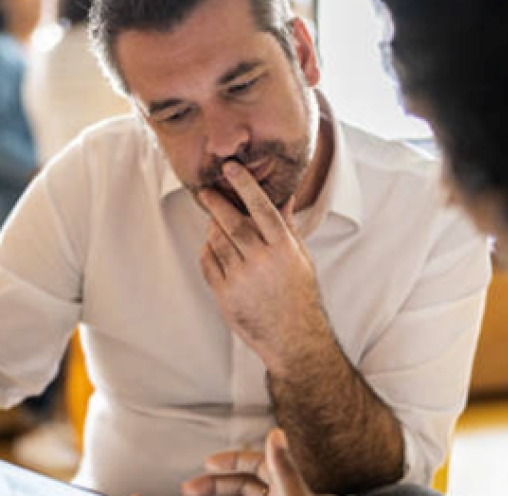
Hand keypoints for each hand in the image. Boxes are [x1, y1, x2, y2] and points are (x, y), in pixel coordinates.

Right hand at [182, 429, 321, 495]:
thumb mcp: (291, 492)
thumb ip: (282, 465)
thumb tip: (276, 431)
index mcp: (284, 483)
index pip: (254, 464)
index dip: (230, 460)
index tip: (207, 463)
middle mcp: (277, 495)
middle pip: (241, 484)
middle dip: (214, 485)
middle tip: (187, 489)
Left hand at [198, 162, 334, 371]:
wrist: (293, 338)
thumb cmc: (300, 295)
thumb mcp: (301, 259)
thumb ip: (288, 227)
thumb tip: (284, 197)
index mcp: (283, 248)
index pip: (261, 207)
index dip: (244, 185)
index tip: (231, 168)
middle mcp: (261, 260)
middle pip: (231, 222)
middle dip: (216, 203)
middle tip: (206, 191)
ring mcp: (241, 278)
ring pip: (216, 241)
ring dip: (212, 228)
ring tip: (214, 223)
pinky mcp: (225, 294)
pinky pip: (207, 263)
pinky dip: (207, 251)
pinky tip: (212, 248)